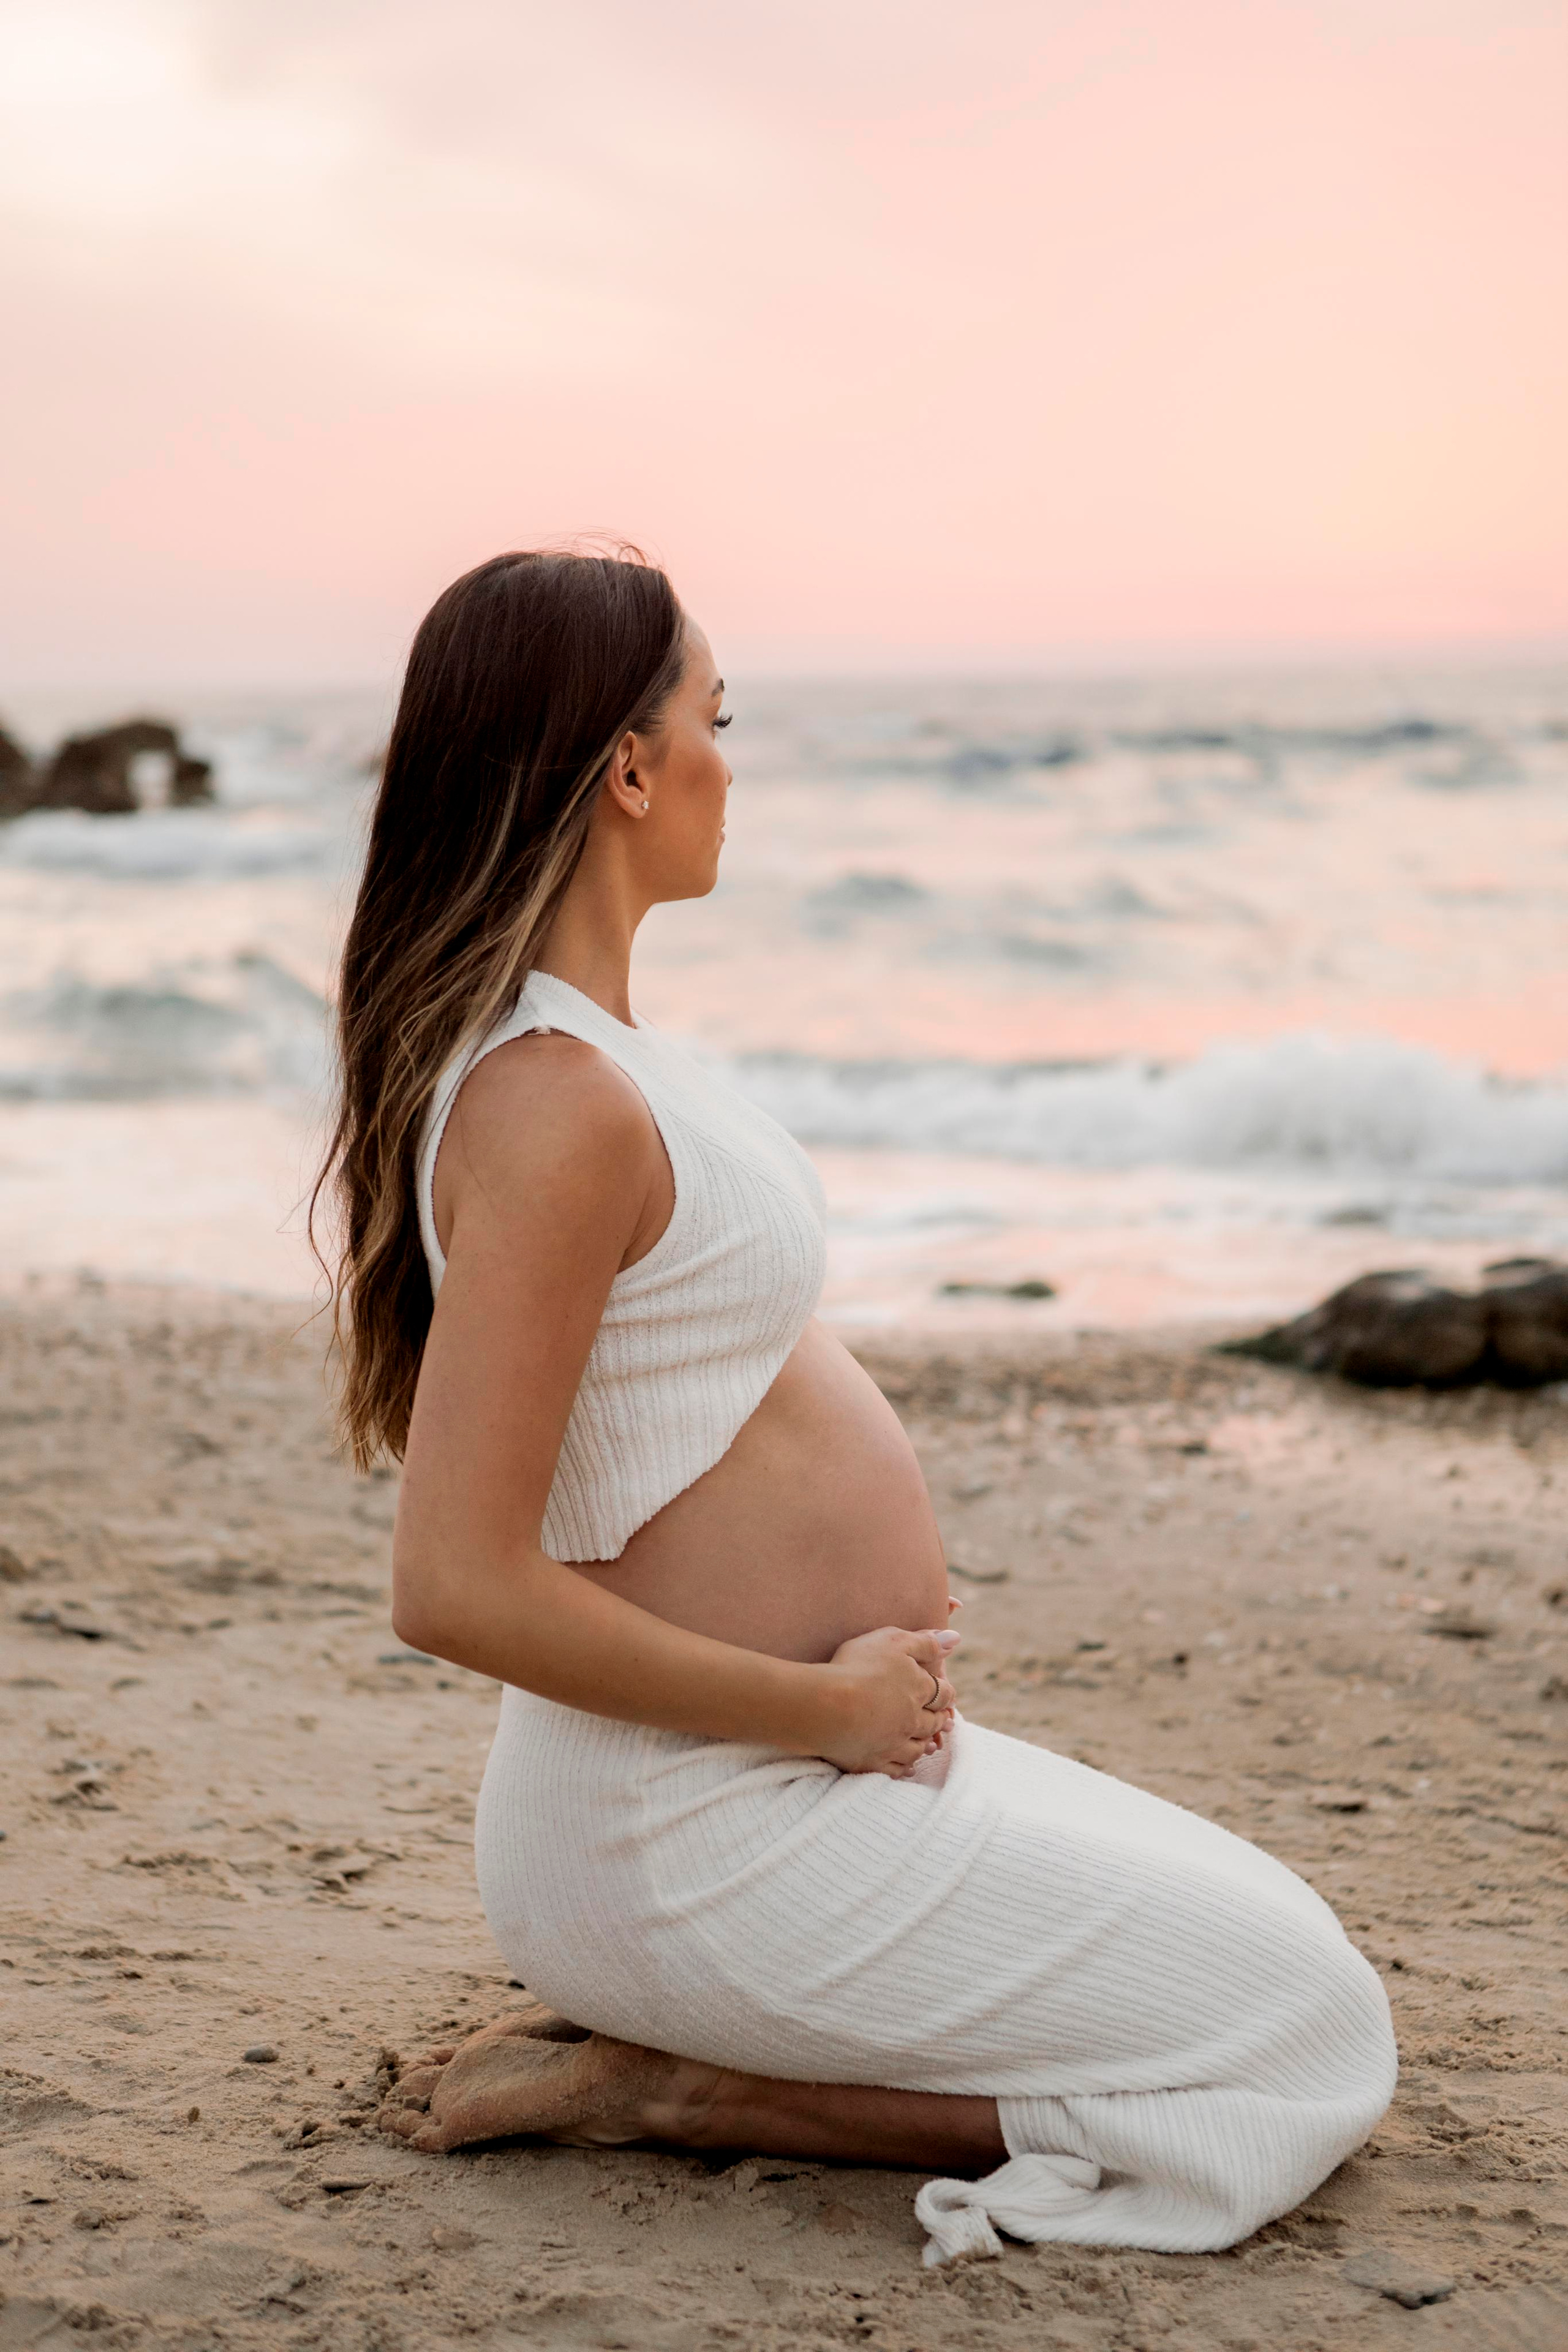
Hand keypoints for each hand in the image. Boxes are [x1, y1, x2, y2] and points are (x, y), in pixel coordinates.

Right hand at [814, 1624, 958, 1776]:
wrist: (826, 1705)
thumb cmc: (857, 1666)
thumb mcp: (893, 1640)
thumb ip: (925, 1641)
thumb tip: (954, 1639)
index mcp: (918, 1689)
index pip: (943, 1693)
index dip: (946, 1693)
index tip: (946, 1695)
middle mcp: (912, 1720)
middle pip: (933, 1723)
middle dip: (939, 1720)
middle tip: (943, 1720)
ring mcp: (893, 1744)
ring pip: (918, 1748)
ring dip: (925, 1745)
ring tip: (928, 1743)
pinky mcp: (873, 1763)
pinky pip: (896, 1770)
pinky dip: (905, 1768)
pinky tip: (907, 1767)